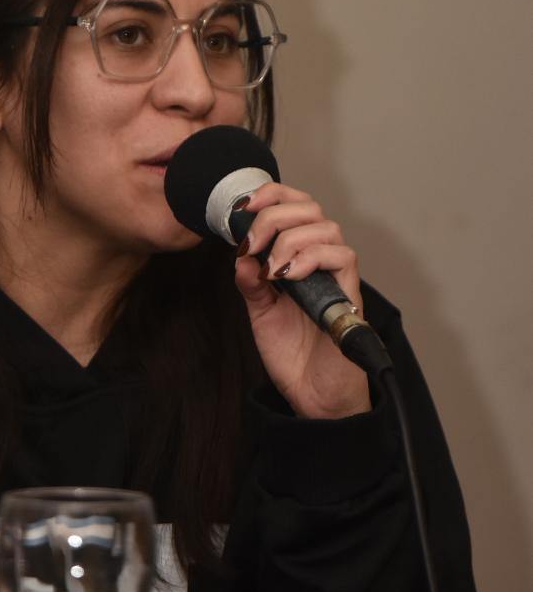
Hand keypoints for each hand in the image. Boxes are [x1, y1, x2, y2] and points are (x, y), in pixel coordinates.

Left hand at [233, 183, 370, 420]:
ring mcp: (336, 277)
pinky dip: (311, 257)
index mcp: (300, 258)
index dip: (272, 195)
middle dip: (274, 216)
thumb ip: (250, 283)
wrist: (313, 396)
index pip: (295, 207)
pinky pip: (342, 257)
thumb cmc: (293, 355)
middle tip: (252, 244)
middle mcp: (321, 262)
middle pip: (310, 208)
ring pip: (327, 227)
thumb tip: (242, 256)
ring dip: (289, 239)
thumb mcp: (260, 313)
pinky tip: (289, 276)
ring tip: (271, 270)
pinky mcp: (349, 295)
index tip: (244, 206)